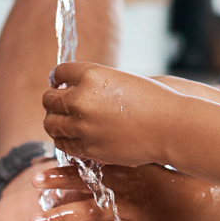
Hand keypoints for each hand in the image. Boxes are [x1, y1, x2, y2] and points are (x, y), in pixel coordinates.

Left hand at [31, 161, 214, 220]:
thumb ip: (108, 164)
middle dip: (60, 217)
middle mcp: (127, 205)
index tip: (35, 182)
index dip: (60, 179)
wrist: (202, 204)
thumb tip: (75, 156)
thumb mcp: (137, 166)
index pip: (86, 179)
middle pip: (89, 211)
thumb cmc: (165, 184)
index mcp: (121, 182)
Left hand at [41, 62, 183, 166]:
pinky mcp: (88, 148)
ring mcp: (83, 126)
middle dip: (53, 100)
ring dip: (55, 121)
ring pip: (51, 123)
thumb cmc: (153, 101)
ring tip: (63, 121)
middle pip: (49, 99)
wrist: (170, 127)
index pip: (59, 72)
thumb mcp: (121, 79)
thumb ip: (95, 83)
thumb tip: (73, 89)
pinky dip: (64, 139)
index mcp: (92, 75)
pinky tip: (71, 136)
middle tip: (59, 103)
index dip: (58, 78)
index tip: (59, 82)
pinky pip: (63, 143)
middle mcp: (82, 99)